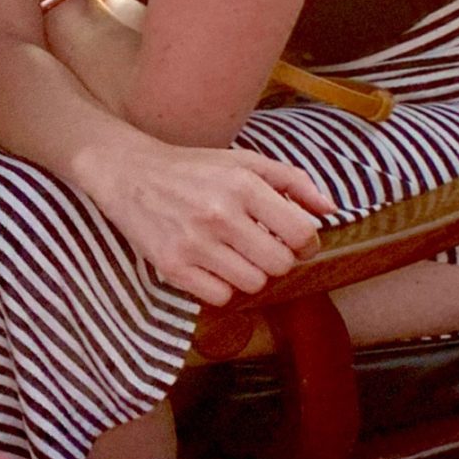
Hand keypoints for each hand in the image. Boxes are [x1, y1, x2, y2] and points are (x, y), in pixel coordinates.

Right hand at [73, 131, 334, 304]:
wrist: (128, 173)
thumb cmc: (192, 168)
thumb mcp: (243, 161)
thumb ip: (291, 180)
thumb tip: (330, 209)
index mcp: (242, 184)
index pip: (301, 234)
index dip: (305, 242)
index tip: (292, 239)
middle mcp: (219, 214)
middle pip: (280, 265)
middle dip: (277, 259)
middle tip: (259, 247)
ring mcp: (194, 243)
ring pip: (252, 284)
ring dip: (248, 273)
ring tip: (231, 253)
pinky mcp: (172, 267)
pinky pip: (220, 297)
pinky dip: (220, 286)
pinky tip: (209, 264)